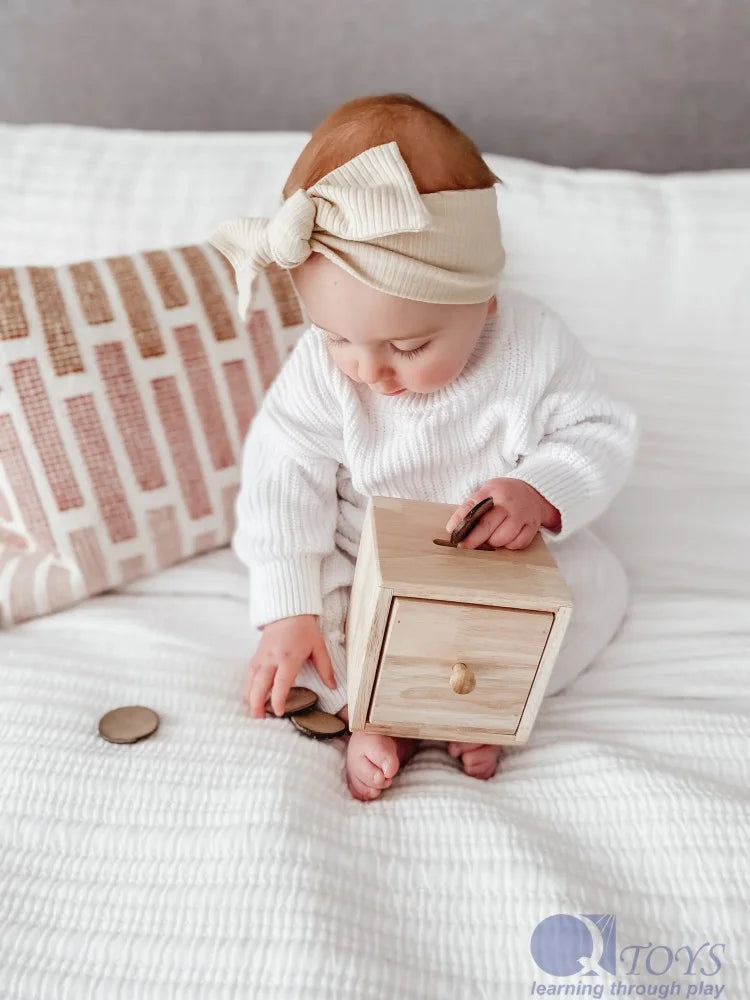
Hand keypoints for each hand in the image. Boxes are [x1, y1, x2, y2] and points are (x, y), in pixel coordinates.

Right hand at [244, 614, 336, 718]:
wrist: (287, 611)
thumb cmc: (305, 629)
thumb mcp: (319, 646)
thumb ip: (325, 668)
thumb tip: (333, 687)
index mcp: (289, 657)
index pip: (281, 682)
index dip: (278, 699)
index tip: (279, 712)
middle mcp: (272, 658)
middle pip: (260, 684)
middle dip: (257, 703)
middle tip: (260, 718)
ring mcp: (262, 656)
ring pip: (251, 680)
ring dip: (250, 697)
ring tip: (254, 712)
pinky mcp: (256, 655)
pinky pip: (249, 673)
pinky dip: (247, 686)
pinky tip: (249, 697)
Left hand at [444, 478, 560, 550]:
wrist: (535, 492)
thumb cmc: (504, 495)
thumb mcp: (487, 492)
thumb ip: (472, 507)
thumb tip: (453, 528)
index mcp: (492, 491)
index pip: (472, 506)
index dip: (460, 521)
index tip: (452, 533)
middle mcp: (508, 503)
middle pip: (486, 525)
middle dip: (472, 539)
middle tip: (464, 546)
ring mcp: (522, 514)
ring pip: (502, 538)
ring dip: (493, 542)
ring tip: (490, 538)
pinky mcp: (532, 526)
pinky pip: (517, 543)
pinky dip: (509, 545)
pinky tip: (506, 539)